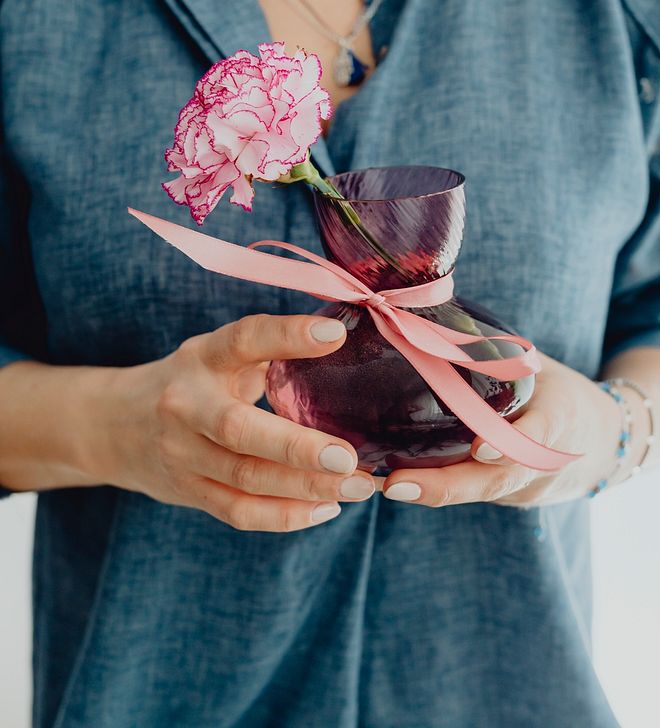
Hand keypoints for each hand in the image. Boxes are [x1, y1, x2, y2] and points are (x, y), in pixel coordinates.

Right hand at [92, 314, 375, 531]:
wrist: (113, 425)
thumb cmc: (192, 381)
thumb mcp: (218, 353)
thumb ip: (269, 349)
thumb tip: (345, 339)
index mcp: (203, 358)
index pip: (244, 339)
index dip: (287, 335)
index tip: (335, 333)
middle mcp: (186, 405)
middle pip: (238, 429)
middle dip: (297, 447)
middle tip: (349, 457)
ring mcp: (183, 454)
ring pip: (245, 479)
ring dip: (305, 488)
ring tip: (357, 487)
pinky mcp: (188, 491)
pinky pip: (239, 511)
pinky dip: (285, 516)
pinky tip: (325, 509)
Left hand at [381, 351, 622, 507]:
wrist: (601, 440)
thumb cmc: (556, 389)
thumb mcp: (538, 365)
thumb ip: (495, 351)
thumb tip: (426, 316)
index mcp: (560, 417)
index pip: (541, 432)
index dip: (512, 444)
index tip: (483, 449)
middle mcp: (543, 461)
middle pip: (498, 480)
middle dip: (447, 487)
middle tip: (397, 484)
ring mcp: (526, 485)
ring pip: (479, 493)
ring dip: (430, 494)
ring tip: (382, 485)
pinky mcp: (507, 495)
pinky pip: (471, 494)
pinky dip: (433, 491)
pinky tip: (391, 485)